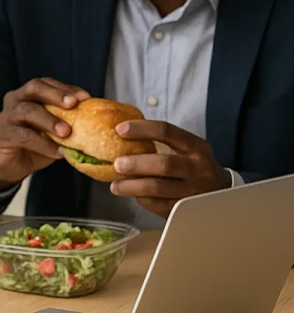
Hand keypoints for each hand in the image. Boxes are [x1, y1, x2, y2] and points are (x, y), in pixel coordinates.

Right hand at [0, 78, 90, 192]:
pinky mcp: (2, 137)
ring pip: (26, 111)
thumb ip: (66, 122)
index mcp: (26, 95)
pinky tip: (57, 151)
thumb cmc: (35, 145)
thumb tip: (97, 120)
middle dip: (55, 94)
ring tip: (66, 132)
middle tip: (73, 105)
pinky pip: (22, 136)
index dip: (64, 88)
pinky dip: (42, 143)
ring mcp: (5, 118)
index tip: (85, 97)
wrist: (9, 166)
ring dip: (49, 120)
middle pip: (33, 88)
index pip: (45, 83)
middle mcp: (13, 101)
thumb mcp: (52, 131)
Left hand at [109, 120, 231, 218]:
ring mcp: (194, 190)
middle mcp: (198, 168)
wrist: (222, 193)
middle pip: (164, 164)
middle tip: (117, 164)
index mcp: (196, 147)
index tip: (120, 130)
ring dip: (132, 186)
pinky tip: (135, 196)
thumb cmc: (195, 167)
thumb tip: (121, 135)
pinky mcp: (187, 209)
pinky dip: (143, 200)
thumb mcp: (188, 150)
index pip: (167, 132)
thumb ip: (162, 143)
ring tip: (116, 186)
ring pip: (159, 188)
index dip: (142, 129)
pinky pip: (159, 205)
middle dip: (137, 164)